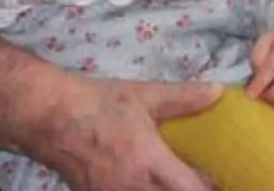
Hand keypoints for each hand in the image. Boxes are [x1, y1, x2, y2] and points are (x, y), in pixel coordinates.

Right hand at [28, 74, 224, 190]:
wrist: (50, 117)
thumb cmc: (99, 105)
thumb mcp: (143, 96)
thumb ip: (182, 98)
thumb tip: (217, 92)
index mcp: (149, 162)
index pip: (192, 190)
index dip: (210, 189)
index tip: (223, 182)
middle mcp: (133, 187)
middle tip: (197, 181)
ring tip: (173, 183)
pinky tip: (148, 186)